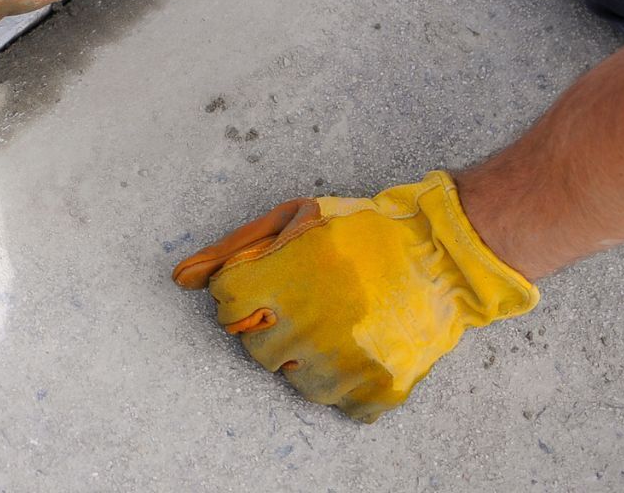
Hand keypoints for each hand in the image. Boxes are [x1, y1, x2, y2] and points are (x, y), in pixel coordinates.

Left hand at [170, 171, 538, 421]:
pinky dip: (347, 381)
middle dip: (271, 325)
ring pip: (295, 382)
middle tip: (309, 299)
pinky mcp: (382, 388)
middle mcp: (312, 327)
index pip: (226, 305)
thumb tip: (181, 279)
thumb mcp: (293, 219)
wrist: (442, 254)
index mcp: (285, 281)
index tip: (269, 281)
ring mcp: (348, 363)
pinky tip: (361, 345)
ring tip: (337, 321)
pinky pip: (342, 404)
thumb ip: (232, 250)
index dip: (244, 290)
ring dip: (307, 356)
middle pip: (254, 349)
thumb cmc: (361, 230)